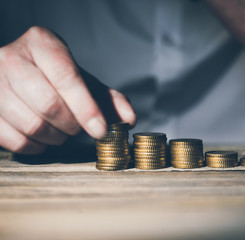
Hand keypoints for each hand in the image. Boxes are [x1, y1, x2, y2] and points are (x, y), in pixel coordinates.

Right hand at [0, 26, 135, 153]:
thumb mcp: (85, 81)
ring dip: (55, 137)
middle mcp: (11, 58)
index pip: (67, 78)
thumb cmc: (57, 77)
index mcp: (41, 43)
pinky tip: (43, 138)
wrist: (21, 73)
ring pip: (32, 125)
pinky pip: (13, 140)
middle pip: (49, 105)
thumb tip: (129, 119)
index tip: (101, 129)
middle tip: (78, 127)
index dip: (87, 108)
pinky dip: (36, 146)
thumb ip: (109, 98)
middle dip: (72, 125)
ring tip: (61, 130)